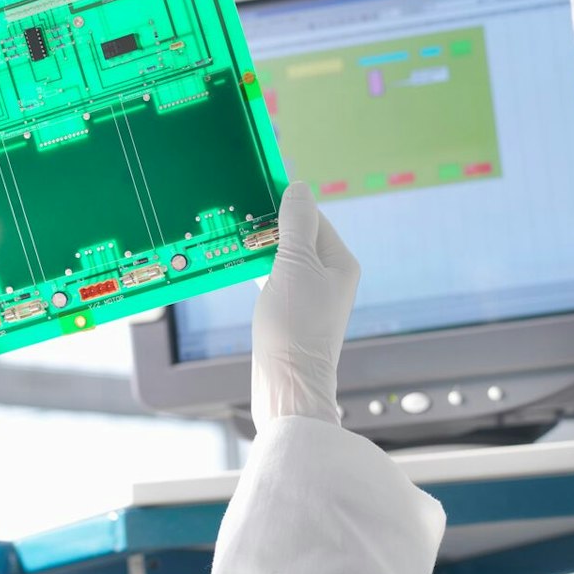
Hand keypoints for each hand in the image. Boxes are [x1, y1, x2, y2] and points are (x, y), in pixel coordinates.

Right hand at [250, 183, 359, 430]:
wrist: (288, 385)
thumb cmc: (295, 326)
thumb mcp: (294, 266)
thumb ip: (296, 224)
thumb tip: (298, 188)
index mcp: (340, 262)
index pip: (313, 217)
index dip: (284, 205)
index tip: (253, 193)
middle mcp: (331, 276)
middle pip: (298, 236)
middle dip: (269, 226)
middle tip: (237, 217)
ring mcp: (311, 296)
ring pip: (283, 257)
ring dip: (261, 248)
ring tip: (233, 239)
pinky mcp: (292, 312)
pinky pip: (274, 278)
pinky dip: (258, 269)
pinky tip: (239, 265)